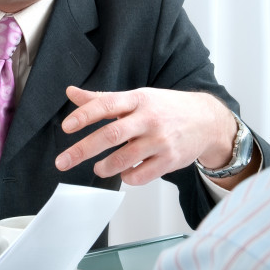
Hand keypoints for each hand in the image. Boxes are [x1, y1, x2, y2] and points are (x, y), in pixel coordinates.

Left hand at [54, 86, 236, 185]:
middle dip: (83, 150)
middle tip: (62, 161)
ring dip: (105, 167)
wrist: (207, 120)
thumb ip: (102, 99)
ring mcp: (161, 141)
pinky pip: (141, 175)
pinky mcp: (170, 160)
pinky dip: (127, 177)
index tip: (66, 127)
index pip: (107, 104)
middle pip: (111, 135)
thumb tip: (71, 92)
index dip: (85, 115)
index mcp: (138, 99)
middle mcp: (149, 119)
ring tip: (98, 168)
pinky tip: (126, 172)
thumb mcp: (136, 97)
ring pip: (125, 159)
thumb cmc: (165, 108)